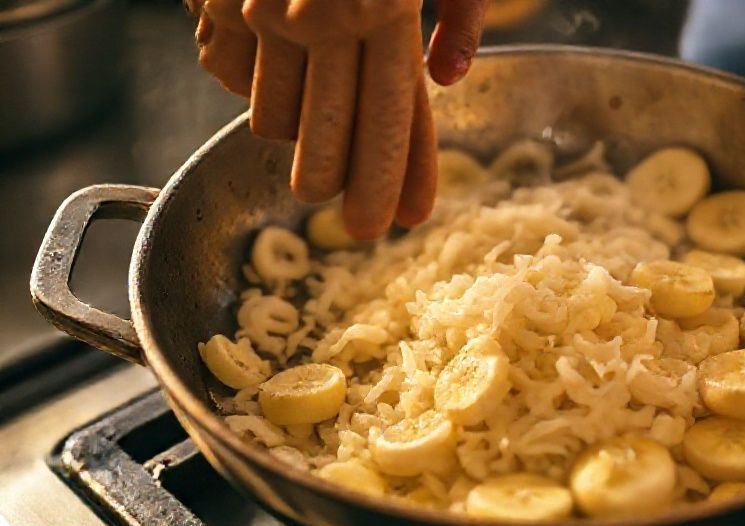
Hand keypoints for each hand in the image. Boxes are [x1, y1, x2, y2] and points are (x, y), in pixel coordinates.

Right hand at [192, 0, 489, 239]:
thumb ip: (460, 11)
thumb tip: (453, 76)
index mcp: (386, 6)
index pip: (395, 117)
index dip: (400, 177)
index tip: (401, 220)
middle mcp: (322, 17)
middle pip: (328, 137)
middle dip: (343, 189)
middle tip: (353, 221)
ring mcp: (263, 12)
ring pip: (274, 119)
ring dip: (299, 144)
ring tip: (317, 157)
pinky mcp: (219, 2)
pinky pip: (233, 77)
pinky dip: (258, 92)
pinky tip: (281, 88)